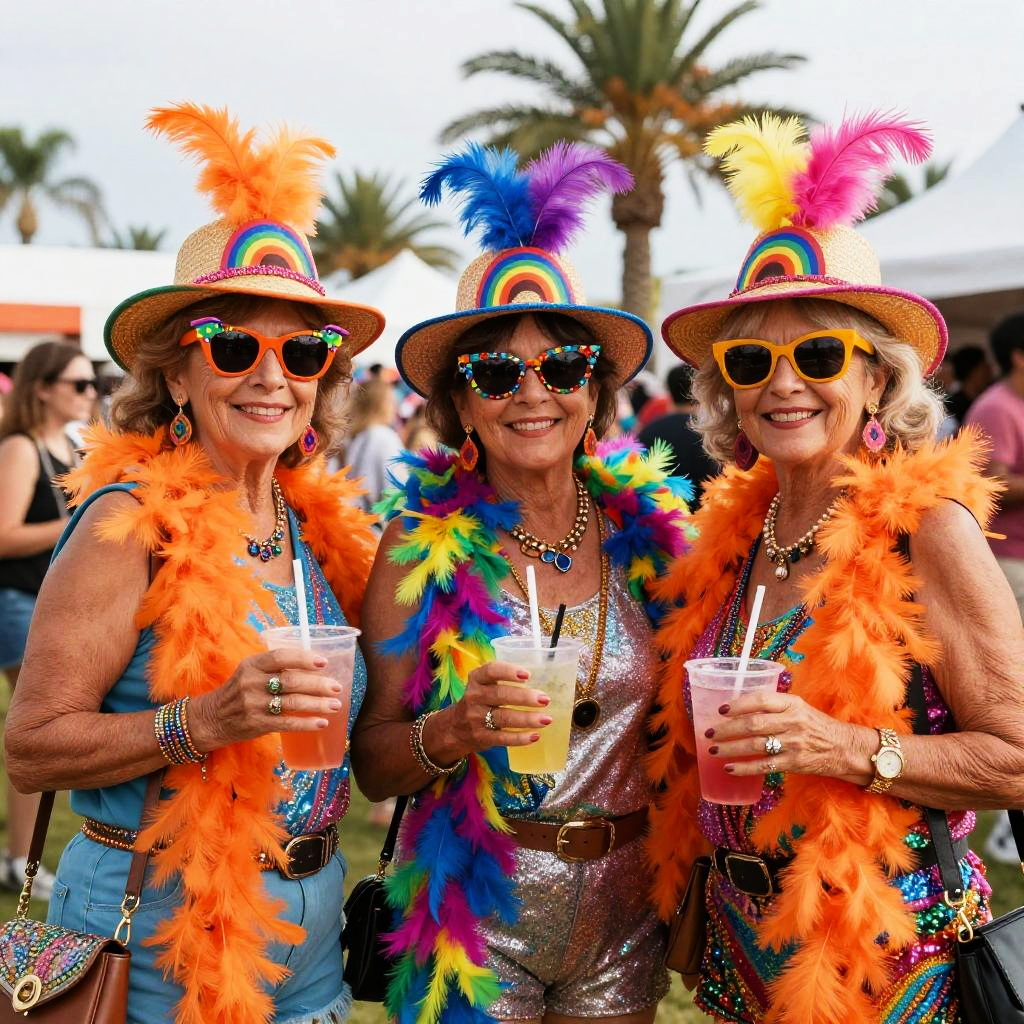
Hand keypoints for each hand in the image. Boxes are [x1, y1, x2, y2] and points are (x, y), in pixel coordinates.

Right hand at [190, 649, 345, 749]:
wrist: (211, 718)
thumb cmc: (239, 691)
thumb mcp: (250, 672)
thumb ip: (275, 668)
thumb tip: (315, 666)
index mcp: (252, 664)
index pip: (281, 657)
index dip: (303, 658)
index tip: (323, 662)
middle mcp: (251, 683)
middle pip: (291, 681)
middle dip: (318, 684)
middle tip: (337, 687)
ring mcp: (253, 705)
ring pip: (292, 703)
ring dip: (317, 704)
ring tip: (336, 705)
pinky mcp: (256, 724)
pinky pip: (286, 723)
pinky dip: (306, 723)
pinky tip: (321, 723)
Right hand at [448, 660, 552, 754]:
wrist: (454, 728)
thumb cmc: (479, 701)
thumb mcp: (483, 685)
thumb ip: (503, 681)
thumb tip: (542, 679)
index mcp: (476, 680)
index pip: (491, 671)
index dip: (509, 671)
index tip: (528, 675)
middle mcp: (474, 697)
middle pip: (500, 695)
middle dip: (524, 697)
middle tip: (545, 699)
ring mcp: (476, 719)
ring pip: (503, 718)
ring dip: (527, 719)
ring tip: (546, 719)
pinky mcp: (481, 737)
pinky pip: (502, 738)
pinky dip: (520, 738)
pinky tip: (535, 736)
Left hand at [705, 690, 855, 779]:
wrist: (845, 748)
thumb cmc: (816, 725)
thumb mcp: (799, 707)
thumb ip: (774, 706)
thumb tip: (738, 707)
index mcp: (792, 703)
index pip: (761, 700)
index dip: (738, 704)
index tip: (721, 710)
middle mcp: (792, 721)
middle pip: (753, 724)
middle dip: (727, 729)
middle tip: (709, 733)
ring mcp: (794, 743)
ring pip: (755, 745)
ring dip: (731, 748)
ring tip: (714, 750)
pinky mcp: (794, 763)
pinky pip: (764, 766)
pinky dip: (744, 768)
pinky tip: (729, 768)